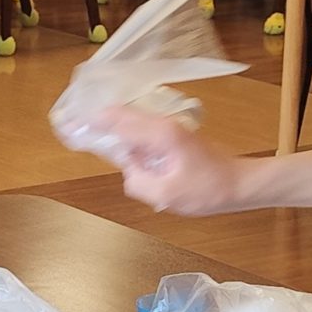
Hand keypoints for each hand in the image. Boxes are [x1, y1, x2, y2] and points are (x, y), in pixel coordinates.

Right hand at [88, 108, 250, 215]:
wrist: (241, 183)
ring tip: (92, 135)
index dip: (92, 121)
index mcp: (161, 134)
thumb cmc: (209, 189)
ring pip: (133, 125)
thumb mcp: (167, 195)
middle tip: (73, 125)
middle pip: (122, 115)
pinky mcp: (175, 138)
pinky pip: (143, 134)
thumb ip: (138, 182)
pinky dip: (128, 138)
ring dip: (114, 130)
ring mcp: (170, 129)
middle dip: (98, 120)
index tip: (70, 122)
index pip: (118, 121)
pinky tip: (123, 152)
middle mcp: (163, 125)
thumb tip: (129, 171)